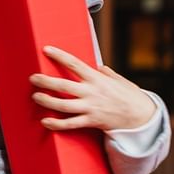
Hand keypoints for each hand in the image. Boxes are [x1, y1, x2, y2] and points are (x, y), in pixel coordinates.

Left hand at [29, 45, 156, 131]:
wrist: (140, 117)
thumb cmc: (129, 96)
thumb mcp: (119, 80)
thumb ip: (106, 73)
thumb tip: (99, 67)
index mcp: (96, 78)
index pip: (74, 63)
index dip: (59, 56)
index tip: (45, 49)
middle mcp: (91, 92)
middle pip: (63, 85)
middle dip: (45, 81)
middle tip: (32, 78)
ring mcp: (90, 107)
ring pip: (63, 105)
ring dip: (46, 101)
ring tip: (35, 97)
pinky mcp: (90, 121)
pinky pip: (70, 124)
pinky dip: (56, 124)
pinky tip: (45, 122)